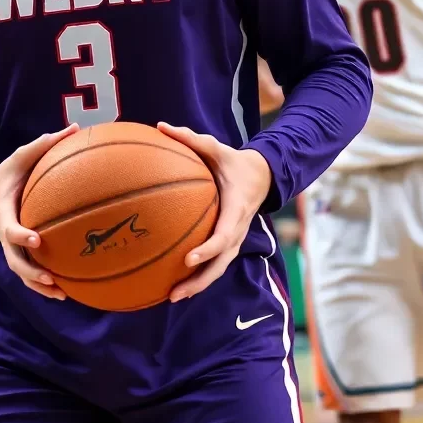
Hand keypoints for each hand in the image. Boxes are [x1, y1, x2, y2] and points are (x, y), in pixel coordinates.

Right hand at [0, 124, 78, 299]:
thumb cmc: (8, 174)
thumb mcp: (20, 156)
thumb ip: (43, 144)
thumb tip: (72, 128)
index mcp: (3, 212)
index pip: (9, 228)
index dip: (21, 235)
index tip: (36, 239)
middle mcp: (4, 234)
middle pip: (14, 260)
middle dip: (31, 272)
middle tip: (50, 278)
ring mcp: (9, 246)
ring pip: (20, 272)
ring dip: (38, 286)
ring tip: (61, 294)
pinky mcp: (17, 252)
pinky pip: (28, 272)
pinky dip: (42, 285)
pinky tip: (64, 292)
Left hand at [157, 122, 271, 301]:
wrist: (262, 175)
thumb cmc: (234, 161)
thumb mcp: (216, 148)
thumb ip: (190, 138)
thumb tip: (160, 125)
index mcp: (236, 209)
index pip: (224, 235)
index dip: (208, 250)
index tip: (189, 259)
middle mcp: (238, 229)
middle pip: (221, 263)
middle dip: (200, 280)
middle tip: (175, 292)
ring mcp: (236, 239)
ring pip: (219, 268)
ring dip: (199, 285)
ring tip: (172, 297)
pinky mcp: (230, 242)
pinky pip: (216, 263)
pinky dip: (200, 276)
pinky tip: (178, 284)